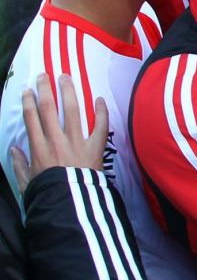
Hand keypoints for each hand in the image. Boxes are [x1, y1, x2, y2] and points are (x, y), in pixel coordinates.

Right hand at [11, 74, 107, 192]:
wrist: (71, 204)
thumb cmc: (48, 194)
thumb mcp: (26, 182)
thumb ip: (19, 165)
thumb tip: (13, 149)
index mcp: (39, 148)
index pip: (32, 119)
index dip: (28, 102)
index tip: (27, 90)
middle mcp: (56, 141)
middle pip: (49, 109)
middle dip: (45, 90)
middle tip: (44, 75)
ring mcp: (77, 142)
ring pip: (73, 111)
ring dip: (69, 92)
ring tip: (66, 77)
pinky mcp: (95, 147)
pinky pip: (100, 125)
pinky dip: (101, 111)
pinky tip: (99, 98)